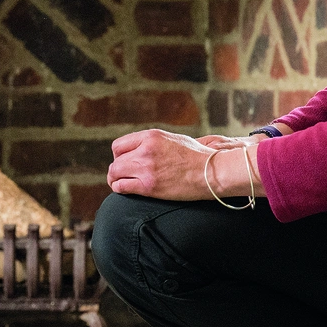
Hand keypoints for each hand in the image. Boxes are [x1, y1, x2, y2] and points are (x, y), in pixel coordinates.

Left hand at [107, 129, 264, 200]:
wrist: (212, 172)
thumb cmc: (198, 157)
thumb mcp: (174, 140)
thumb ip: (154, 143)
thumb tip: (142, 149)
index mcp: (151, 136)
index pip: (119, 145)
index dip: (119, 156)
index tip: (125, 163)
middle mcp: (145, 150)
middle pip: (116, 160)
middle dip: (117, 169)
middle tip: (123, 176)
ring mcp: (146, 168)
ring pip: (114, 173)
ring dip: (115, 180)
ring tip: (120, 184)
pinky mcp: (149, 186)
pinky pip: (121, 187)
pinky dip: (120, 189)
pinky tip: (125, 190)